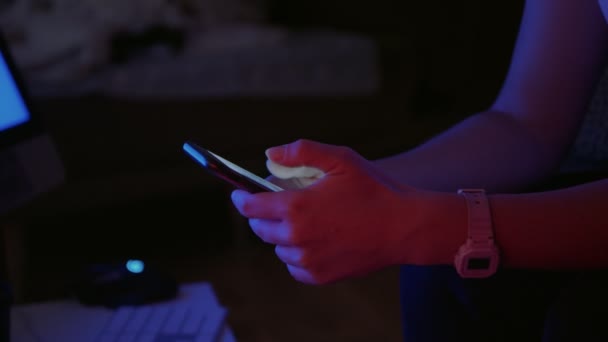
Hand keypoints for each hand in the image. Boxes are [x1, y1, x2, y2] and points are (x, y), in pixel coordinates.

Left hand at [231, 139, 426, 284]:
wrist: (404, 227)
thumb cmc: (374, 190)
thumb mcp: (340, 159)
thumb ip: (301, 152)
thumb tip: (270, 154)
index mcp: (296, 207)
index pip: (251, 207)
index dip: (240, 199)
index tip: (238, 194)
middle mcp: (297, 237)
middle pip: (260, 229)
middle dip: (261, 215)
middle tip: (272, 205)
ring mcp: (308, 260)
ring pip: (278, 248)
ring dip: (282, 235)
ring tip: (301, 222)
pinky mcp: (320, 276)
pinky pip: (295, 267)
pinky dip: (297, 254)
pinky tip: (313, 241)